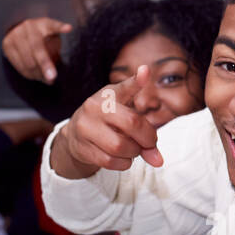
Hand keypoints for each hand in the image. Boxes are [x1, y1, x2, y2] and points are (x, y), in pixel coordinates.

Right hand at [2, 15, 72, 82]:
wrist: (20, 31)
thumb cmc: (42, 38)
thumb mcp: (52, 38)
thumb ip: (55, 50)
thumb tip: (51, 76)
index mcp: (43, 23)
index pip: (53, 25)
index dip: (60, 27)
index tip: (69, 28)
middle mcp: (28, 26)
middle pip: (37, 48)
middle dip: (45, 65)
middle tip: (52, 78)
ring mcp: (15, 34)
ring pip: (27, 60)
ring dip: (38, 74)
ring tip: (47, 80)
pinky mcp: (7, 44)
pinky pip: (18, 65)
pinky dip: (28, 74)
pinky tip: (36, 77)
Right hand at [50, 65, 168, 178]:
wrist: (76, 134)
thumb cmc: (108, 121)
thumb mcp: (124, 112)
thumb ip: (145, 130)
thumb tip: (158, 161)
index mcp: (109, 95)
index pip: (125, 87)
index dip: (136, 80)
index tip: (146, 71)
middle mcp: (95, 107)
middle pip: (131, 123)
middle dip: (147, 138)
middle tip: (148, 143)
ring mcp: (86, 128)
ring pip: (120, 146)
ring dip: (133, 153)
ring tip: (132, 149)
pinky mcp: (82, 148)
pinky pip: (110, 161)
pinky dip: (123, 163)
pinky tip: (122, 158)